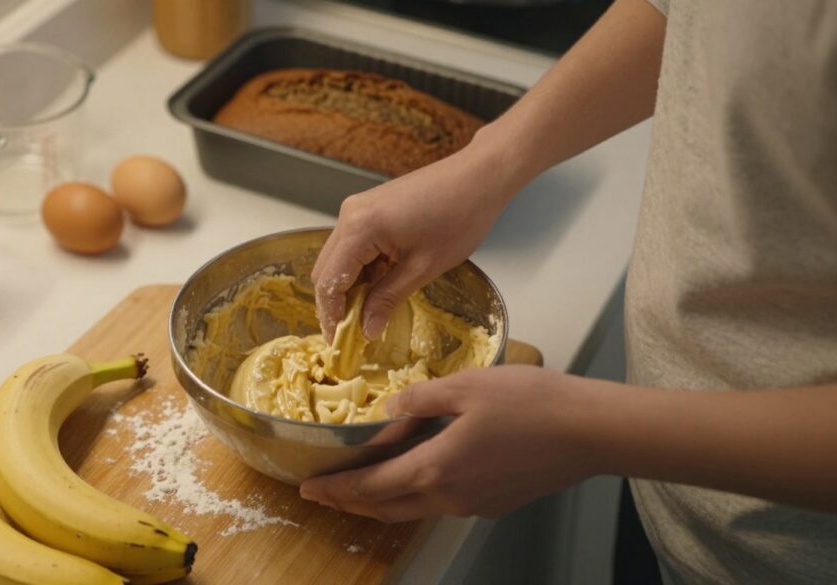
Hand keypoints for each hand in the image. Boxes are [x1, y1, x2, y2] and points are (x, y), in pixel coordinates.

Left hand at [299, 366, 597, 521]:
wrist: (589, 432)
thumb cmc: (530, 403)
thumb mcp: (466, 386)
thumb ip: (420, 399)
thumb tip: (390, 412)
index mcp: (435, 468)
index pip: (370, 488)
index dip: (335, 489)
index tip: (308, 487)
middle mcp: (448, 497)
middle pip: (385, 508)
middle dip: (349, 503)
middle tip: (323, 493)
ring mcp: (473, 504)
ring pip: (413, 509)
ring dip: (381, 502)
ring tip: (361, 488)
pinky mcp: (494, 502)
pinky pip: (441, 503)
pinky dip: (414, 494)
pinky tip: (417, 474)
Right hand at [311, 147, 513, 341]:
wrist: (479, 177)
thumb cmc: (459, 217)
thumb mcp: (423, 268)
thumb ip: (388, 299)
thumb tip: (366, 330)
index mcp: (359, 228)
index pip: (329, 282)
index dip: (331, 316)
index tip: (339, 344)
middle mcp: (349, 215)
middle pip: (326, 270)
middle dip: (335, 305)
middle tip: (352, 335)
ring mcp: (358, 209)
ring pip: (338, 259)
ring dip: (349, 288)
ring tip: (367, 316)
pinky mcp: (369, 209)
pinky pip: (353, 246)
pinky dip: (360, 270)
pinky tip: (378, 288)